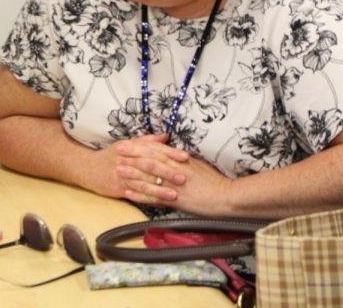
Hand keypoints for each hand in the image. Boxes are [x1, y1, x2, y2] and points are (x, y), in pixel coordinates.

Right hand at [77, 134, 184, 198]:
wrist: (86, 168)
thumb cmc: (110, 156)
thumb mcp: (126, 144)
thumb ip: (147, 141)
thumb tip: (166, 136)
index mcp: (130, 147)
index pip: (153, 149)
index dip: (169, 153)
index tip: (185, 157)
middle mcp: (125, 160)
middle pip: (149, 165)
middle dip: (167, 172)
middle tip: (184, 177)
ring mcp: (121, 175)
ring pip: (143, 182)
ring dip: (159, 189)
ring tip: (174, 194)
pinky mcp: (117, 188)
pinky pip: (135, 194)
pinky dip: (147, 199)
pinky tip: (159, 204)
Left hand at [118, 149, 232, 216]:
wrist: (226, 196)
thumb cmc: (214, 181)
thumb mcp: (198, 164)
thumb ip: (181, 159)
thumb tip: (170, 152)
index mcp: (180, 160)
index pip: (156, 150)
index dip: (140, 146)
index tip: (127, 143)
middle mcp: (176, 170)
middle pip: (150, 160)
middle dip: (132, 156)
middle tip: (116, 151)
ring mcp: (174, 185)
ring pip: (149, 177)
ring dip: (132, 174)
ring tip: (118, 170)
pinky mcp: (176, 200)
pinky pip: (154, 198)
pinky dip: (140, 196)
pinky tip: (129, 194)